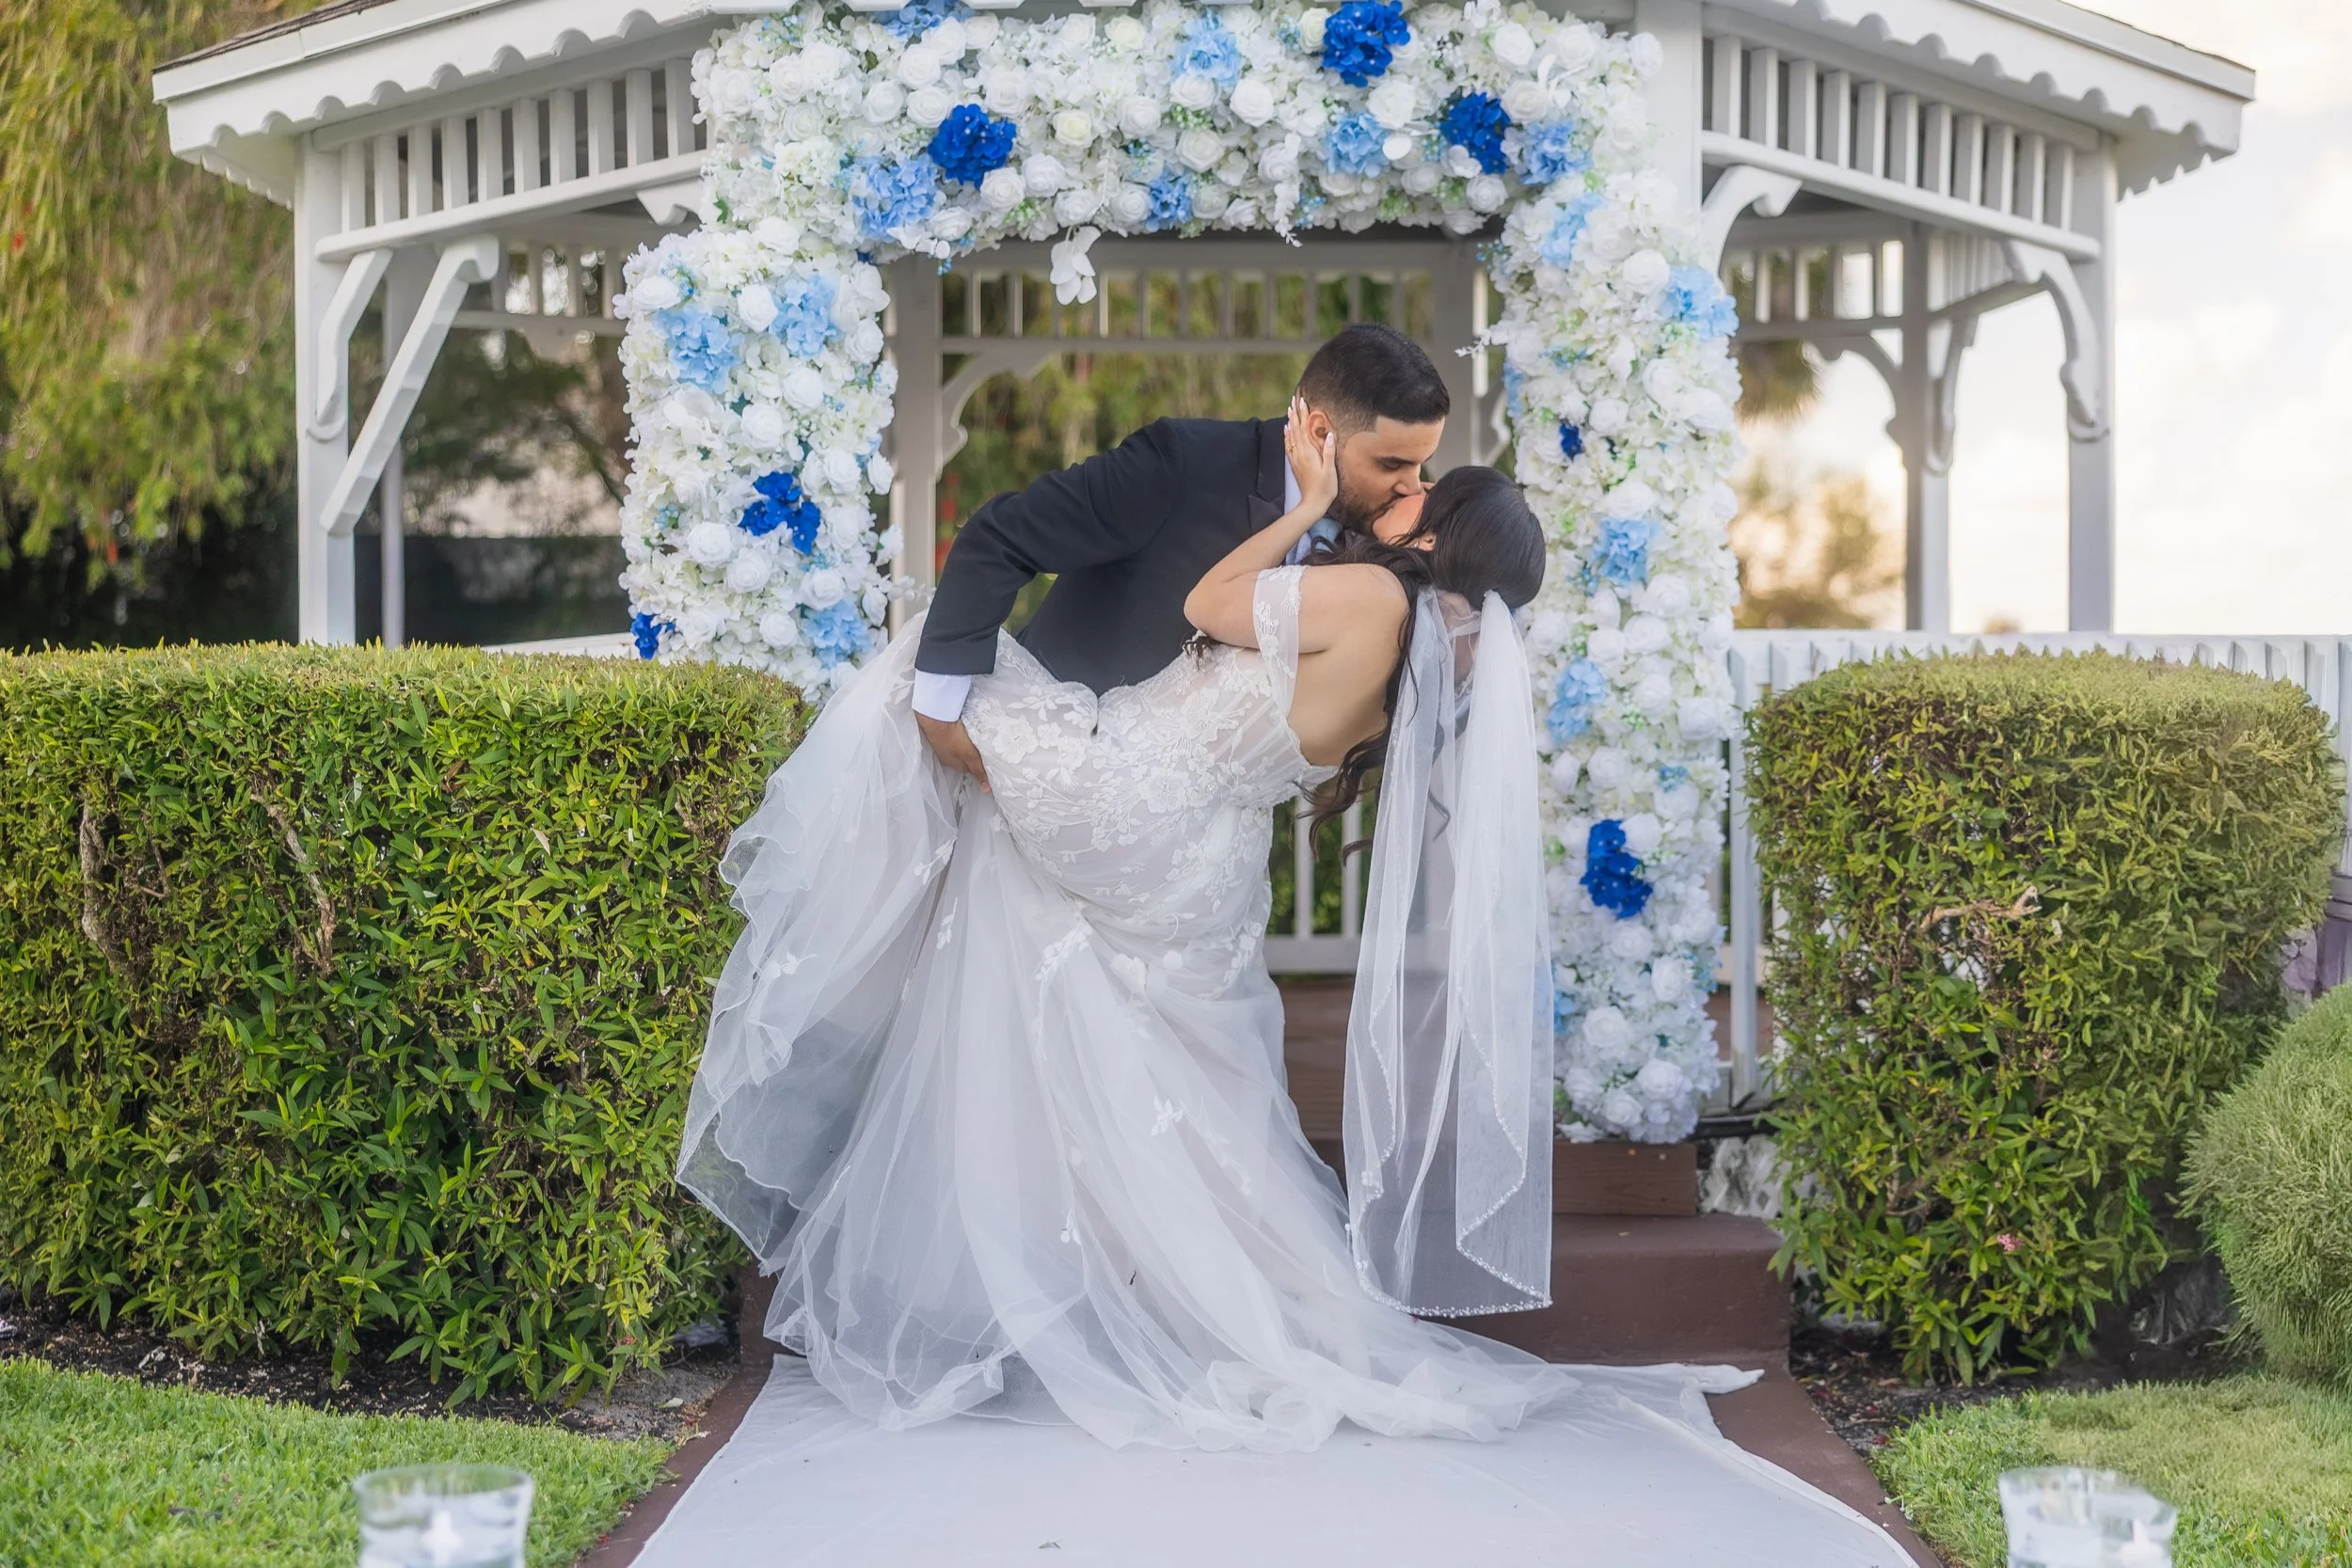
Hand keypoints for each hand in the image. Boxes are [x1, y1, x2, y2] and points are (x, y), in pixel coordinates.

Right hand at [915, 713, 989, 791]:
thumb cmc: (953, 739)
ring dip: (964, 747)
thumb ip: (978, 771)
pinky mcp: (941, 735)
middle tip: (982, 750)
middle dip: (972, 757)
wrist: (937, 720)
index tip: (987, 761)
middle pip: (963, 760)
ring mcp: (942, 747)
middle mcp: (947, 758)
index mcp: (955, 765)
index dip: (979, 766)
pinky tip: (962, 732)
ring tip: (973, 740)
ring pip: (957, 750)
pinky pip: (952, 740)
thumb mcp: (970, 756)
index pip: (970, 770)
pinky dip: (958, 738)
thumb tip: (986, 790)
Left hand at [1284, 394, 1338, 520]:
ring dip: (1290, 422)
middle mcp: (1300, 453)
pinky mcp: (1295, 464)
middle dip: (1295, 413)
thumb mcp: (1330, 470)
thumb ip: (1329, 451)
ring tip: (1289, 410)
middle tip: (1294, 399)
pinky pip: (1289, 446)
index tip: (1303, 401)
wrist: (1312, 504)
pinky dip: (1287, 435)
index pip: (1305, 429)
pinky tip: (1286, 430)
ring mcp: (1296, 459)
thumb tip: (1330, 434)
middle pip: (1296, 429)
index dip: (1303, 414)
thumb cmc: (1325, 488)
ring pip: (1291, 436)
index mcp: (1309, 453)